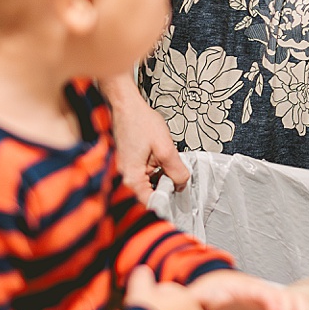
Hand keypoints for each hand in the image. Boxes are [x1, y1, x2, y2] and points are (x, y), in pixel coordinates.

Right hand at [107, 75, 189, 204]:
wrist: (126, 105)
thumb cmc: (139, 122)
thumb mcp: (165, 148)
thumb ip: (176, 169)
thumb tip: (182, 184)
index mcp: (132, 177)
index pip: (150, 203)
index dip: (167, 204)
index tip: (179, 203)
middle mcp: (125, 177)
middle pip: (150, 195)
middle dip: (166, 189)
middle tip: (180, 182)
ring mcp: (126, 171)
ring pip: (149, 185)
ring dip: (162, 179)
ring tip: (171, 168)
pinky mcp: (130, 164)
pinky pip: (145, 175)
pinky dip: (156, 172)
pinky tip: (163, 162)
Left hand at [188, 270, 308, 309]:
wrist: (216, 284)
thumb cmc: (208, 293)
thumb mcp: (199, 296)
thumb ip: (196, 300)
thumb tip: (191, 304)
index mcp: (246, 289)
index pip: (265, 294)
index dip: (274, 305)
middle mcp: (264, 292)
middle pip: (287, 297)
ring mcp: (272, 299)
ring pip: (297, 301)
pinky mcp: (275, 309)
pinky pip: (298, 308)